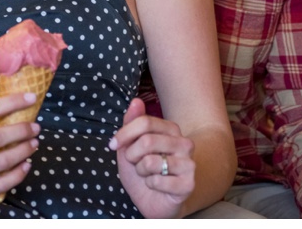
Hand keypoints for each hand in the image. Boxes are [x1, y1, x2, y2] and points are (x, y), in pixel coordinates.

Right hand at [0, 93, 40, 203]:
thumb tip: (15, 110)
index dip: (14, 102)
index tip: (31, 98)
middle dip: (23, 130)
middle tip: (36, 127)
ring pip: (3, 160)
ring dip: (24, 150)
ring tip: (34, 143)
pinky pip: (1, 184)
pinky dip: (18, 173)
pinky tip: (26, 164)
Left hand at [109, 98, 195, 217]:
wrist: (155, 201)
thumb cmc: (142, 171)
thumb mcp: (130, 146)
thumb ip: (132, 123)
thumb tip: (136, 101)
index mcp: (171, 129)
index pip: (144, 122)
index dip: (124, 134)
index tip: (112, 145)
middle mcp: (184, 143)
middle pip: (147, 141)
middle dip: (131, 156)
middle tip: (136, 164)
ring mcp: (189, 163)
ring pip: (150, 162)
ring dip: (141, 172)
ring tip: (148, 175)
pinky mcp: (188, 184)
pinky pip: (157, 181)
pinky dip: (150, 185)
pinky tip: (157, 187)